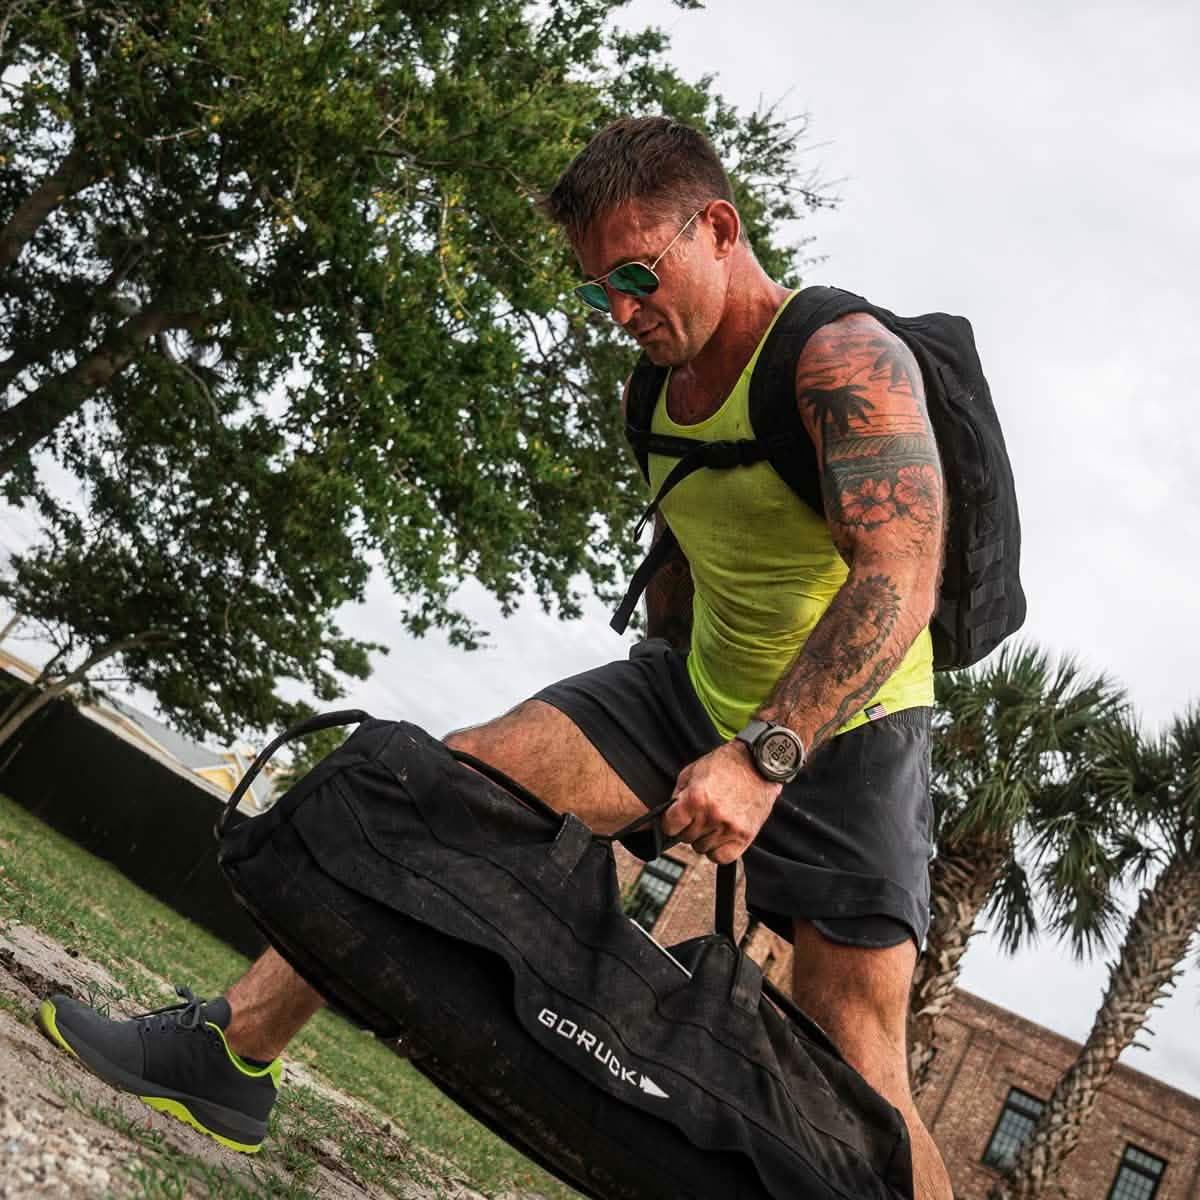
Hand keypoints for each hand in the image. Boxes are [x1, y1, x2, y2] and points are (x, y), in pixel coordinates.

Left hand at [661, 741, 781, 863]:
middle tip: (700, 814)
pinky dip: (718, 850)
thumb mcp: (692, 772)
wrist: (758, 764)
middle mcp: (712, 815)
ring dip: (704, 837)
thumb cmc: (726, 765)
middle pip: (685, 838)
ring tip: (714, 820)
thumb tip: (669, 814)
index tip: (676, 819)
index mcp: (696, 799)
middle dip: (688, 827)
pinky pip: (721, 857)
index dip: (670, 821)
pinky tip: (720, 835)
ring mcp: (729, 828)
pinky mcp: (744, 837)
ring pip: (702, 849)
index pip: (669, 827)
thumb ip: (678, 795)